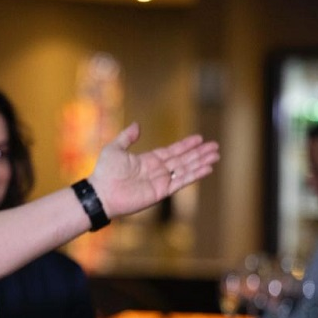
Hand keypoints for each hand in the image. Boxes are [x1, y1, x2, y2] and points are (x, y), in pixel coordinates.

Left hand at [89, 123, 218, 218]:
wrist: (101, 193)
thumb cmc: (105, 172)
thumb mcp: (115, 149)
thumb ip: (127, 137)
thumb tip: (136, 124)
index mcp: (148, 161)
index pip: (172, 151)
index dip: (186, 145)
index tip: (199, 138)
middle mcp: (157, 171)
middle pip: (183, 160)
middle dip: (199, 153)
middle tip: (215, 146)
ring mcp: (160, 182)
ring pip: (185, 169)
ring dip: (201, 162)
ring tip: (216, 156)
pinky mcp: (161, 192)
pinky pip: (181, 182)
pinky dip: (194, 175)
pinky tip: (207, 169)